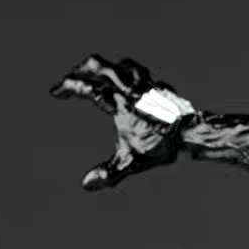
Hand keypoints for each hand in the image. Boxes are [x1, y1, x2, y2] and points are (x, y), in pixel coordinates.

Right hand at [50, 53, 195, 190]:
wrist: (193, 135)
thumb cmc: (164, 148)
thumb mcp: (133, 161)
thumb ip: (109, 172)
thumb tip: (86, 184)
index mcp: (119, 101)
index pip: (87, 88)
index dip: (68, 87)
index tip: (55, 92)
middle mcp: (131, 87)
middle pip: (99, 64)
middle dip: (81, 69)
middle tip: (72, 77)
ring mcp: (146, 83)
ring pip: (120, 64)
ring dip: (106, 68)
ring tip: (99, 77)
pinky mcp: (159, 85)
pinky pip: (139, 71)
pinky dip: (127, 74)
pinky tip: (129, 84)